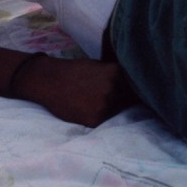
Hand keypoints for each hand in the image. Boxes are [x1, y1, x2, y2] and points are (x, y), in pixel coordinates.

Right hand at [8, 54, 140, 127]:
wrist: (48, 80)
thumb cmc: (74, 71)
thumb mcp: (99, 66)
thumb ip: (117, 76)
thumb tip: (136, 85)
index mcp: (117, 73)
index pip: (136, 87)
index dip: (137, 91)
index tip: (138, 93)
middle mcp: (113, 89)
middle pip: (128, 101)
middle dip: (124, 100)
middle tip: (107, 98)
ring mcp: (104, 105)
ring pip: (116, 111)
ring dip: (111, 109)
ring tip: (93, 101)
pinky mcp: (94, 119)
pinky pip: (104, 121)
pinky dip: (98, 116)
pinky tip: (86, 108)